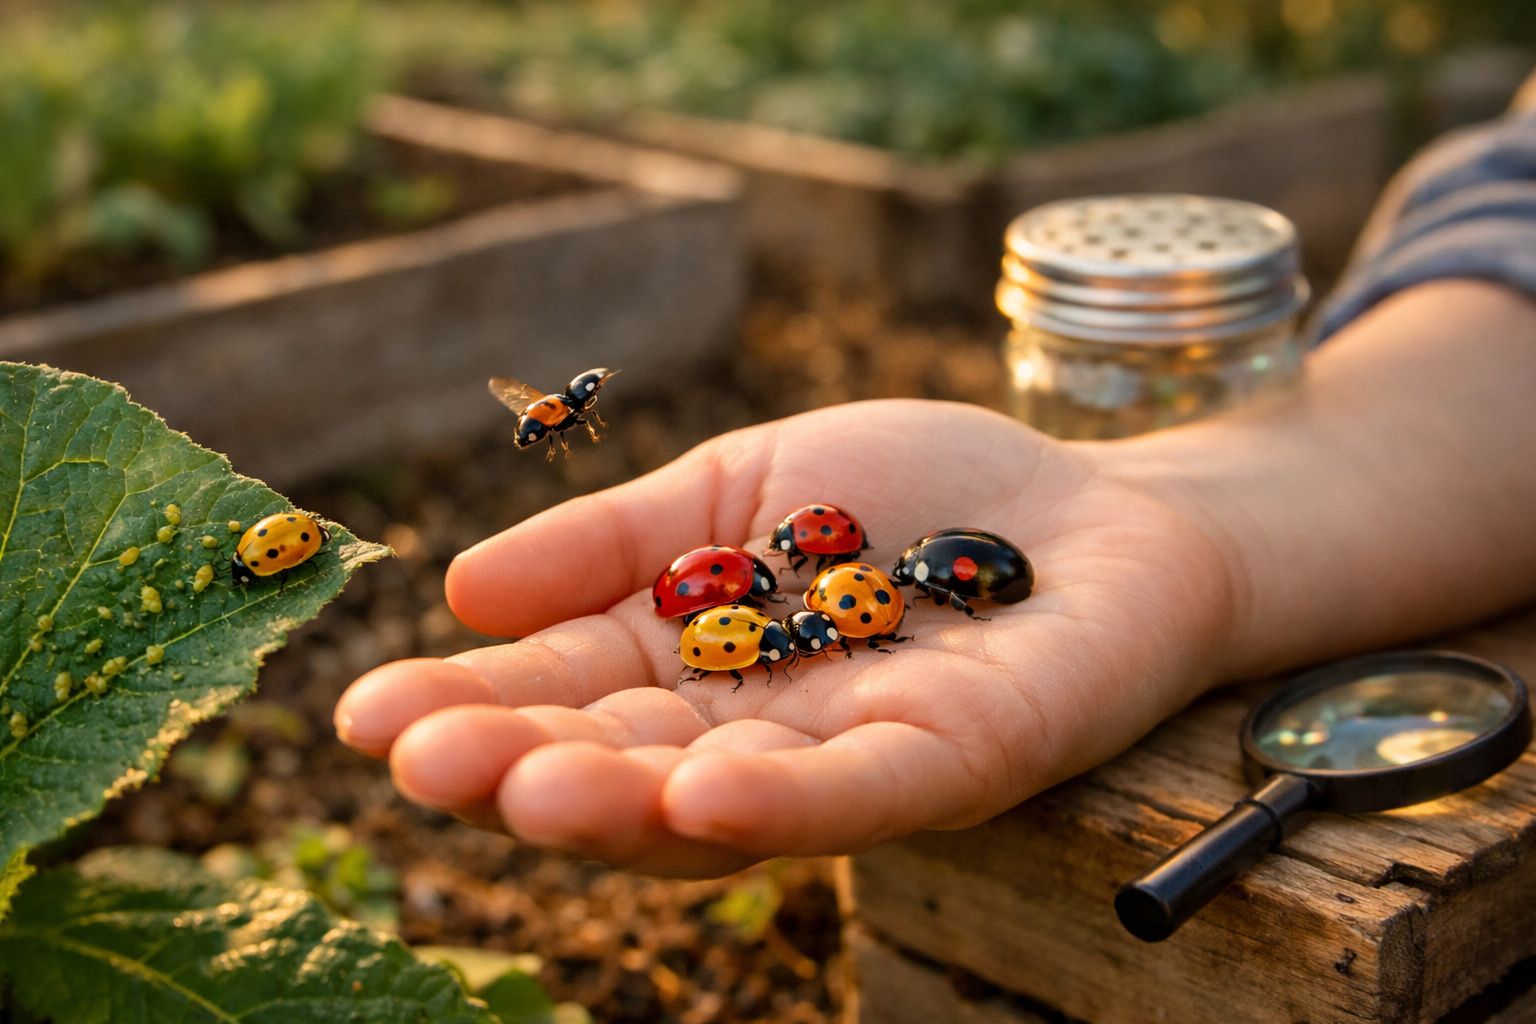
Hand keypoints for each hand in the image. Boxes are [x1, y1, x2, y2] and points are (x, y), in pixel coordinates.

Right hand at [335, 399, 1236, 876]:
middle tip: (418, 763)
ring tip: (526, 788)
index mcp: (695, 666)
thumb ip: (614, 540)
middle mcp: (763, 731)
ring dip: (625, 801)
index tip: (364, 714)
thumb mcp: (736, 489)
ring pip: (728, 800)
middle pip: (630, 766)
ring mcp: (861, 753)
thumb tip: (459, 591)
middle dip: (524, 768)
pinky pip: (869, 790)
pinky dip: (786, 801)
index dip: (471, 707)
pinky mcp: (966, 754)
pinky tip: (699, 795)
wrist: (1089, 496)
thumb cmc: (908, 498)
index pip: (568, 696)